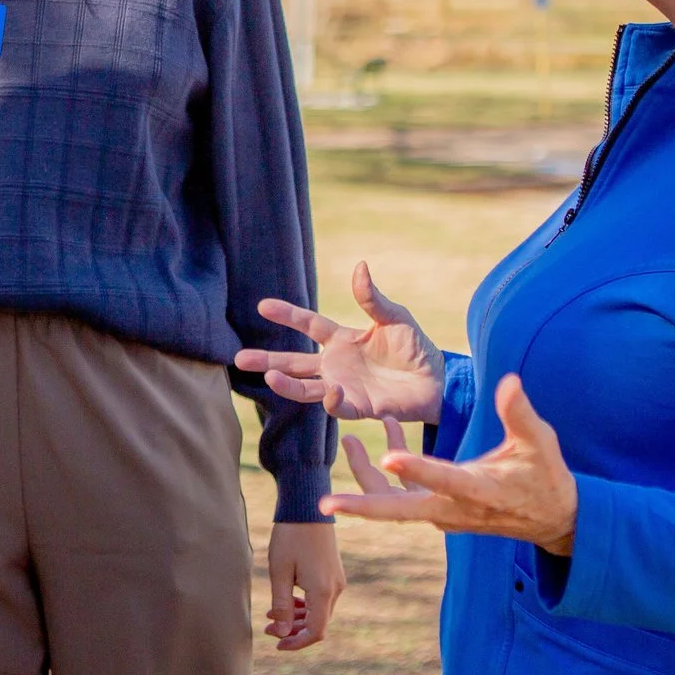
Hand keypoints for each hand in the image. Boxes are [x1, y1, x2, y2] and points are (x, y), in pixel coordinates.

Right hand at [238, 261, 445, 422]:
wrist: (437, 380)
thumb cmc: (416, 348)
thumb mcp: (394, 317)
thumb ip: (372, 298)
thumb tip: (359, 267)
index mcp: (342, 339)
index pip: (308, 325)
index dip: (287, 315)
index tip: (262, 306)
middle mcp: (335, 364)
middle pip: (293, 362)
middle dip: (266, 361)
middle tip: (238, 358)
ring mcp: (343, 387)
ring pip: (305, 388)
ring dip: (285, 384)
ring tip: (266, 379)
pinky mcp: (357, 407)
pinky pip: (337, 405)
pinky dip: (331, 400)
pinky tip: (329, 390)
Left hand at [265, 521, 345, 651]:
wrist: (308, 506)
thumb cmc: (290, 537)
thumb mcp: (279, 571)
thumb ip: (281, 605)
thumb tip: (282, 632)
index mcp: (322, 591)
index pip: (315, 632)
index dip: (297, 643)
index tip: (278, 644)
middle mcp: (335, 589)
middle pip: (318, 623)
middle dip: (293, 630)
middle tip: (268, 629)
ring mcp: (337, 581)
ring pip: (319, 611)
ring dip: (297, 618)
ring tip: (271, 615)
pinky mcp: (333, 573)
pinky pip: (321, 598)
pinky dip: (304, 605)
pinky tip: (286, 601)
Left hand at [322, 375, 578, 555]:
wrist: (551, 518)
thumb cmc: (546, 477)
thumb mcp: (539, 444)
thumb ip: (520, 413)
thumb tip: (508, 380)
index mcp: (478, 490)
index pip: (443, 479)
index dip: (417, 469)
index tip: (389, 455)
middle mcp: (454, 508)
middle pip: (400, 511)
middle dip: (363, 506)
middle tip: (326, 504)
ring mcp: (442, 513)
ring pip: (393, 503)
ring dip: (366, 477)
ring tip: (347, 441)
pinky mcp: (437, 510)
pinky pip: (402, 495)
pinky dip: (387, 472)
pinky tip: (387, 434)